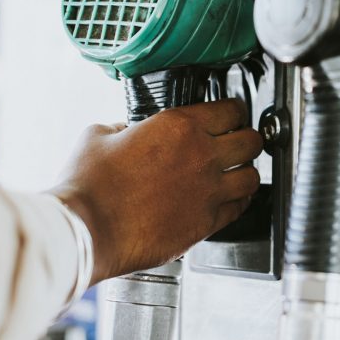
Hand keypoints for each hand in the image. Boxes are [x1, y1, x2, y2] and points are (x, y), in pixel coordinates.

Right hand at [51, 99, 262, 284]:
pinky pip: (239, 208)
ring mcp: (208, 191)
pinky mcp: (206, 223)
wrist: (87, 229)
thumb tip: (127, 132)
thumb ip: (123, 128)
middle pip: (252, 141)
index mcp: (179, 126)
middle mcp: (201, 155)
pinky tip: (229, 200)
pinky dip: (238, 202)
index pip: (231, 110)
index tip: (231, 116)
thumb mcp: (99, 135)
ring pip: (252, 177)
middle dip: (247, 140)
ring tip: (237, 173)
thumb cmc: (89, 186)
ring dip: (246, 173)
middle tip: (238, 143)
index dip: (234, 112)